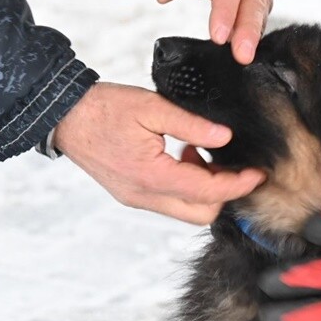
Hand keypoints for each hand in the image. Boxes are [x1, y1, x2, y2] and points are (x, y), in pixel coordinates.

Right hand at [54, 82, 265, 224]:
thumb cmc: (102, 109)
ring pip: (186, 210)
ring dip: (205, 189)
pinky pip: (170, 201)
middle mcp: (144, 196)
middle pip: (201, 214)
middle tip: (232, 164)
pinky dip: (187, 186)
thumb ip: (191, 125)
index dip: (238, 185)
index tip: (258, 174)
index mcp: (151, 176)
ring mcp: (137, 198)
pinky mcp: (132, 194)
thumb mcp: (151, 107)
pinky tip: (185, 156)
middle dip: (224, 193)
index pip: (208, 193)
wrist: (62, 116)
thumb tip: (224, 137)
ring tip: (203, 155)